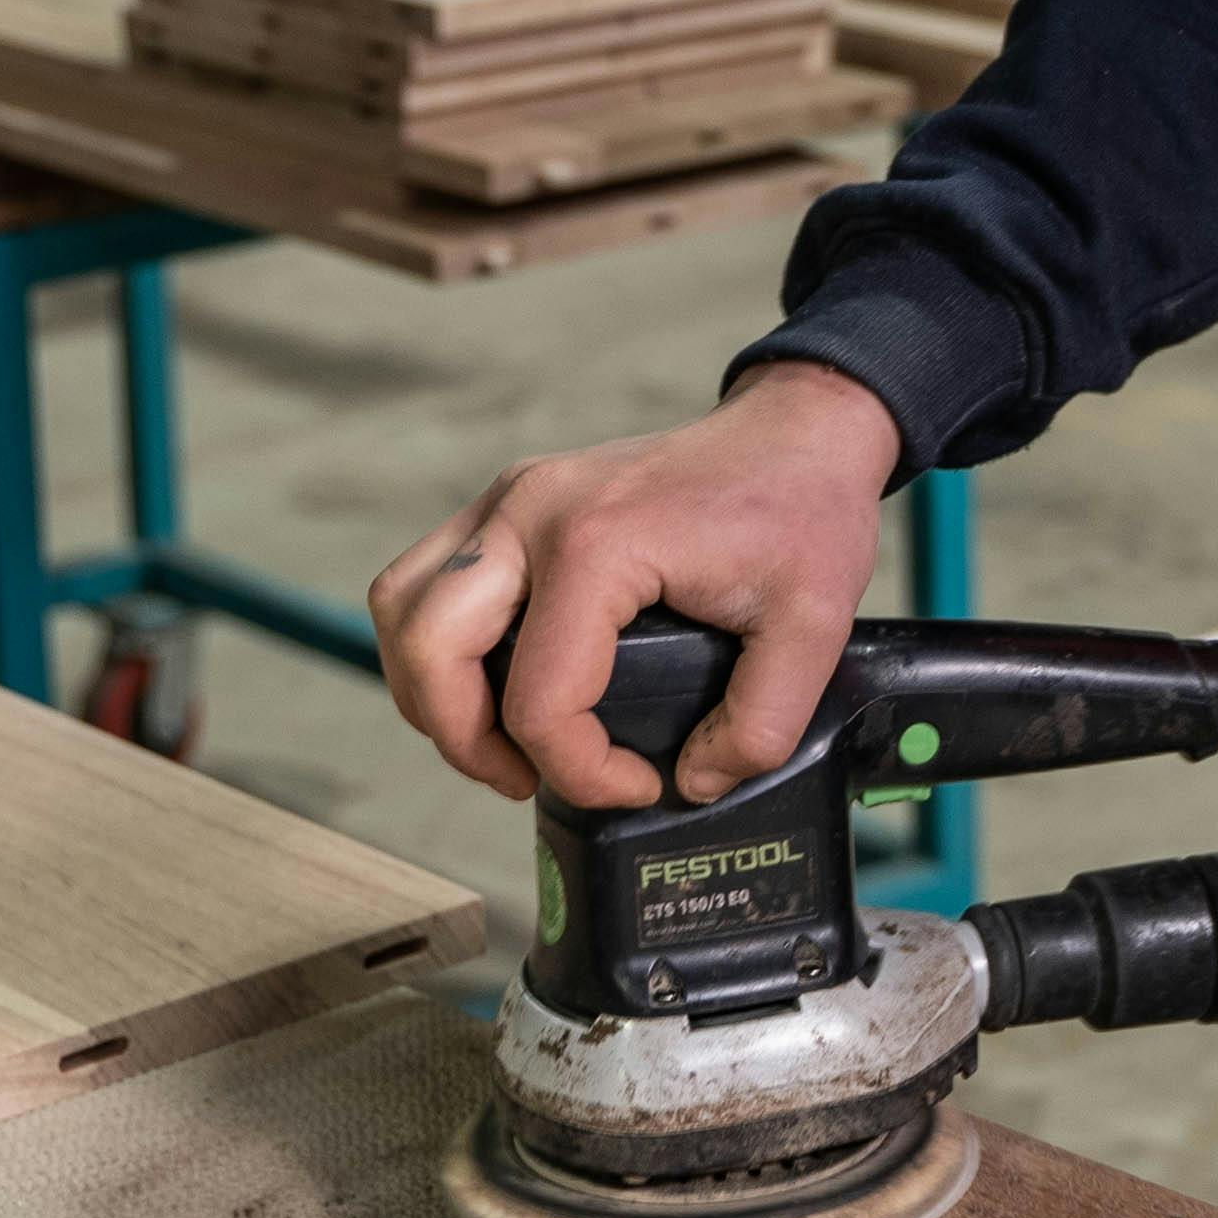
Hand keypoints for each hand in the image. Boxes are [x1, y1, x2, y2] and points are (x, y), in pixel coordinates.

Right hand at [369, 363, 901, 810]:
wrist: (797, 432)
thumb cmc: (802, 512)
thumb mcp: (813, 628)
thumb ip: (760, 725)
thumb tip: (692, 782)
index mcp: (597, 543)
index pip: (539, 700)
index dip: (581, 772)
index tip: (643, 785)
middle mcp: (530, 511)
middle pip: (429, 650)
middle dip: (466, 741)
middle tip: (528, 780)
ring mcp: (509, 499)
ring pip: (403, 609)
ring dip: (431, 692)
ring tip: (502, 741)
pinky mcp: (508, 503)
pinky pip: (426, 581)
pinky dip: (439, 646)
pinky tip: (497, 684)